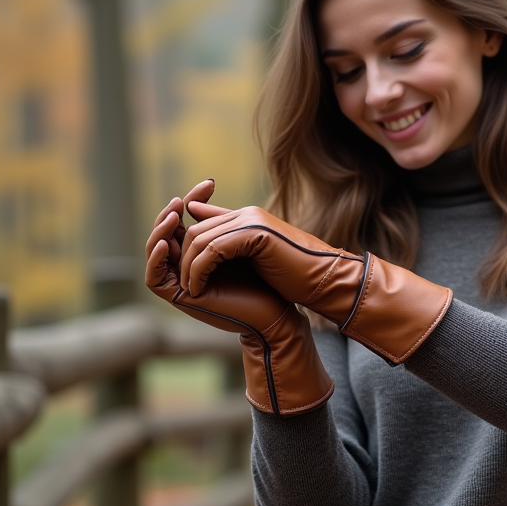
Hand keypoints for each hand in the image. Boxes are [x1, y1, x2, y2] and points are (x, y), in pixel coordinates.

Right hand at [145, 183, 332, 414]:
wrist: (275, 311)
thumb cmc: (263, 277)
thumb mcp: (238, 240)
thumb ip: (218, 221)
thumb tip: (198, 195)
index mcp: (201, 250)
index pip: (186, 220)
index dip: (192, 199)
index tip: (210, 183)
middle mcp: (187, 264)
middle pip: (165, 232)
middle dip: (170, 213)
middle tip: (182, 199)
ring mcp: (181, 281)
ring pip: (155, 252)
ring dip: (159, 232)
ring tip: (174, 216)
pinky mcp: (179, 298)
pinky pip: (154, 278)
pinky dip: (156, 259)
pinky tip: (167, 242)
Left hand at [179, 204, 452, 363]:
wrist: (325, 283)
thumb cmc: (296, 280)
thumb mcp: (258, 264)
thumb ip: (235, 251)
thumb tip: (215, 257)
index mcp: (248, 218)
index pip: (203, 219)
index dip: (186, 243)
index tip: (183, 270)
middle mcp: (247, 214)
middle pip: (196, 229)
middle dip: (182, 258)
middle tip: (181, 285)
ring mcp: (250, 221)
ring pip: (199, 238)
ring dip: (189, 267)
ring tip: (189, 291)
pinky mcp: (252, 234)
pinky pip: (211, 249)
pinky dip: (199, 271)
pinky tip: (198, 290)